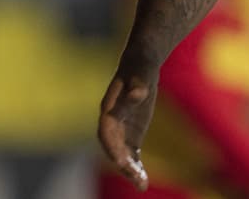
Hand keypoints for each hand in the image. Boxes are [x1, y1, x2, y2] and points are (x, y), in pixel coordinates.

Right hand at [97, 64, 158, 191]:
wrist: (141, 64)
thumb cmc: (140, 66)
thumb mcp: (141, 73)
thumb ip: (138, 86)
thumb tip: (136, 95)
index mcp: (109, 107)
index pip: (105, 131)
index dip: (111, 146)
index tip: (121, 160)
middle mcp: (111, 121)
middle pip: (112, 146)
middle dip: (121, 163)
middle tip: (135, 178)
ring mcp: (120, 129)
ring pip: (121, 153)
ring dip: (129, 169)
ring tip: (141, 184)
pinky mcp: (131, 133)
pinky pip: (131, 153)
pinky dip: (135, 166)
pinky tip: (142, 179)